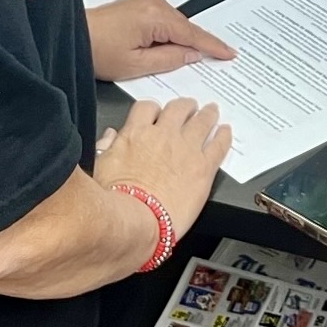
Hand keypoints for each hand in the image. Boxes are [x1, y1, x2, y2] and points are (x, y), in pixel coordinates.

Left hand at [87, 0, 234, 82]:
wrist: (73, 36)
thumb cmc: (96, 50)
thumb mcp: (137, 65)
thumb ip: (170, 59)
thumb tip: (191, 55)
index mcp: (154, 16)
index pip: (192, 34)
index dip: (212, 45)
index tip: (228, 53)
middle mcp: (152, 3)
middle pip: (185, 27)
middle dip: (197, 44)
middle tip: (217, 58)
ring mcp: (146, 0)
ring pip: (175, 23)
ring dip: (180, 39)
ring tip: (186, 58)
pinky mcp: (140, 3)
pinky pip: (164, 19)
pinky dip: (170, 32)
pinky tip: (170, 46)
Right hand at [93, 97, 232, 239]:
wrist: (138, 220)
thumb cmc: (116, 201)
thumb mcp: (100, 167)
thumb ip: (107, 148)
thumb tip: (109, 137)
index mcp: (136, 134)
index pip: (147, 108)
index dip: (154, 109)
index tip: (157, 113)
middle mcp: (163, 136)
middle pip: (178, 109)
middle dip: (185, 106)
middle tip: (189, 107)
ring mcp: (186, 150)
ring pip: (202, 121)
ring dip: (207, 114)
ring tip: (211, 111)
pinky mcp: (204, 168)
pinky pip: (219, 145)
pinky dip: (224, 136)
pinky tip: (226, 132)